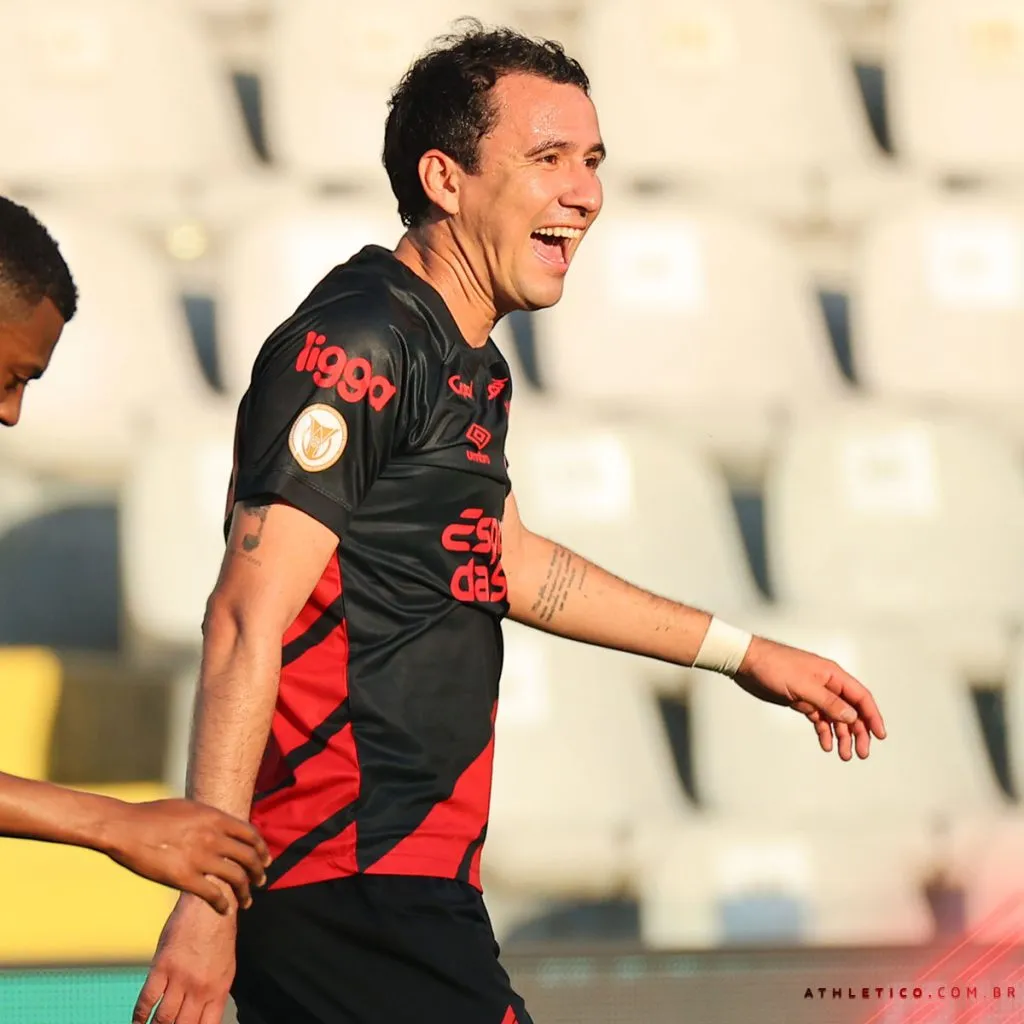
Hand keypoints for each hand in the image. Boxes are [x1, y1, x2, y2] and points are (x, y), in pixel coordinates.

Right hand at [100, 798, 269, 913]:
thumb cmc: (153, 815)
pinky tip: (225, 910)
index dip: (261, 849)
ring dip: (245, 892)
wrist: (125, 827)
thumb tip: (223, 827)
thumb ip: (209, 819)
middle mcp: (213, 836)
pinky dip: (223, 905)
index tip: (265, 859)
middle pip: (249, 857)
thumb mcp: (189, 808)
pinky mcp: (184, 877)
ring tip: (247, 901)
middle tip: (260, 881)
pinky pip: (213, 895)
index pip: (250, 834)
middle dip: (258, 872)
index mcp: (215, 817)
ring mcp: (200, 857)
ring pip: (236, 878)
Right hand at [133, 894, 235, 1023]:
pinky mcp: (162, 967)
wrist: (210, 904)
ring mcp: (180, 978)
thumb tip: (203, 1017)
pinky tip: (137, 1022)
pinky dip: (139, 1016)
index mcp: (218, 990)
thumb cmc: (219, 935)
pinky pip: (147, 1000)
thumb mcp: (225, 967)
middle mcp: (200, 989)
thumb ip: (213, 994)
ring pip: (163, 1019)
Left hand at [734, 637, 886, 760]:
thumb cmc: (774, 666)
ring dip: (842, 736)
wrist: (747, 662)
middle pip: (851, 710)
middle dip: (859, 732)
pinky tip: (825, 745)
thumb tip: (852, 716)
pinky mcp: (801, 701)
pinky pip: (819, 718)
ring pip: (836, 717)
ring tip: (844, 755)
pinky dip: (824, 731)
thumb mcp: (803, 686)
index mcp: (833, 675)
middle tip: (860, 753)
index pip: (861, 697)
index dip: (873, 716)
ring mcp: (815, 693)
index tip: (880, 736)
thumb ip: (828, 702)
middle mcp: (828, 684)